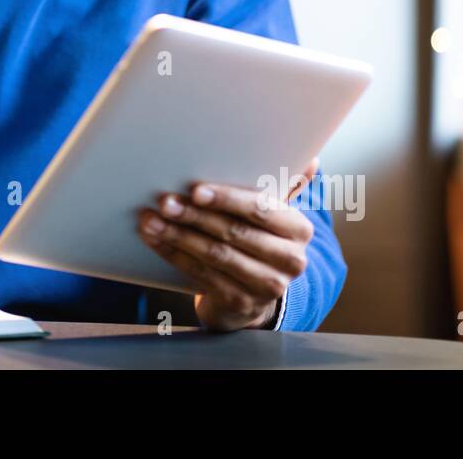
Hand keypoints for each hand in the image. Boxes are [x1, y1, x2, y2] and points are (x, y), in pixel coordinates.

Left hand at [138, 158, 318, 331]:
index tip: (196, 190)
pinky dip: (174, 255)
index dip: (227, 199)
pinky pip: (201, 274)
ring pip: (215, 255)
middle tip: (165, 202)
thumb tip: (311, 159)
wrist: (253, 293)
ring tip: (151, 219)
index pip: (260, 209)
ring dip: (178, 235)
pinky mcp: (240, 302)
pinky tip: (155, 240)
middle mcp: (290, 260)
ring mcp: (266, 286)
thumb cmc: (258, 239)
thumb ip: (286, 185)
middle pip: (234, 232)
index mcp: (299, 230)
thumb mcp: (274, 213)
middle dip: (195, 216)